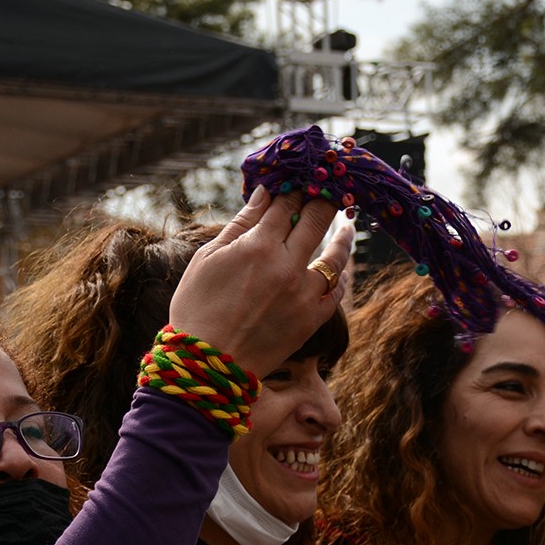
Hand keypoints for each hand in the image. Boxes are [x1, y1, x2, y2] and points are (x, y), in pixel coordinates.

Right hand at [168, 187, 354, 377]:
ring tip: (346, 225)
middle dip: (323, 200)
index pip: (286, 203)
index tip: (300, 180)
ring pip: (336, 256)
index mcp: (258, 246)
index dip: (294, 188)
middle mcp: (287, 266)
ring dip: (343, 236)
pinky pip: (336, 292)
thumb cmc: (197, 308)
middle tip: (330, 190)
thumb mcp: (208, 258)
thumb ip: (240, 223)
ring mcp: (304, 294)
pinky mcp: (312, 319)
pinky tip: (340, 268)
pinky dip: (340, 277)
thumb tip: (264, 193)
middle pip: (316, 219)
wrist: (207, 365)